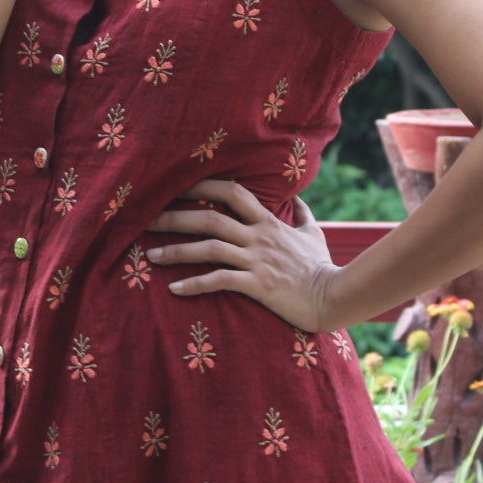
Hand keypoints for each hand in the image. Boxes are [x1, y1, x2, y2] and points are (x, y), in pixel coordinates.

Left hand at [146, 179, 340, 332]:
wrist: (335, 296)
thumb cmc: (321, 266)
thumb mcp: (314, 233)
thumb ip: (303, 213)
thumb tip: (299, 197)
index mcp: (267, 221)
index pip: (231, 192)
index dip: (201, 185)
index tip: (174, 186)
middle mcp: (258, 236)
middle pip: (209, 218)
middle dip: (175, 217)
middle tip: (146, 218)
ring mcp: (257, 260)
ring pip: (209, 248)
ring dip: (176, 250)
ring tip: (151, 255)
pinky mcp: (258, 285)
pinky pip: (220, 281)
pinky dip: (194, 285)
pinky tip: (174, 289)